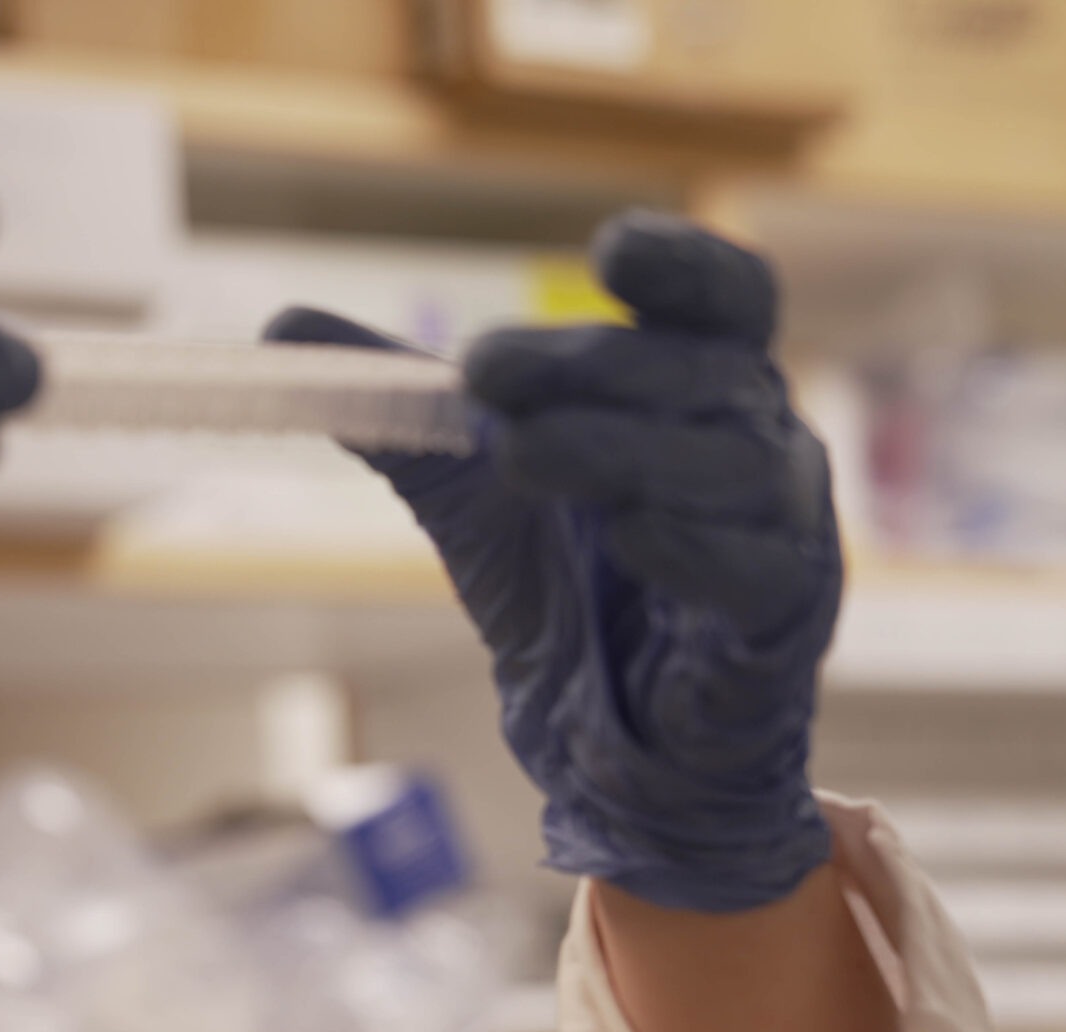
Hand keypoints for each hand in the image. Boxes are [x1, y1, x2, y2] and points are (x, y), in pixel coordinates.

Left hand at [268, 212, 838, 912]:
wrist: (612, 746)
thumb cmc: (571, 593)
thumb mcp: (471, 489)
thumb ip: (396, 408)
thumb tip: (278, 321)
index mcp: (701, 394)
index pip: (724, 298)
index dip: (681, 265)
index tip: (607, 253)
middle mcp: (761, 447)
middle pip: (704, 373)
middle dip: (592, 366)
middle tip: (485, 375)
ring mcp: (786, 535)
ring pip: (732, 466)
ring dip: (622, 450)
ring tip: (523, 458)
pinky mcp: (782, 626)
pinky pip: (755, 571)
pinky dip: (689, 549)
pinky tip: (626, 537)